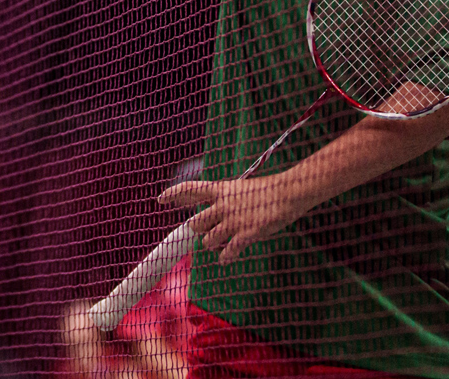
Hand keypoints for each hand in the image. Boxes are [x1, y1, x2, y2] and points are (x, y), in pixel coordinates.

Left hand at [159, 176, 302, 264]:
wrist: (287, 193)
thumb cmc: (266, 191)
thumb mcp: (239, 189)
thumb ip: (222, 199)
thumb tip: (208, 210)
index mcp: (220, 189)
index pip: (189, 189)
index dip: (173, 194)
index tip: (160, 200)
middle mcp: (222, 204)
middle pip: (195, 223)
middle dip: (199, 231)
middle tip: (207, 232)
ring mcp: (233, 220)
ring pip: (208, 240)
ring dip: (211, 244)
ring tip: (220, 244)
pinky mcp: (246, 234)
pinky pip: (227, 252)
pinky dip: (225, 258)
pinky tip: (226, 259)